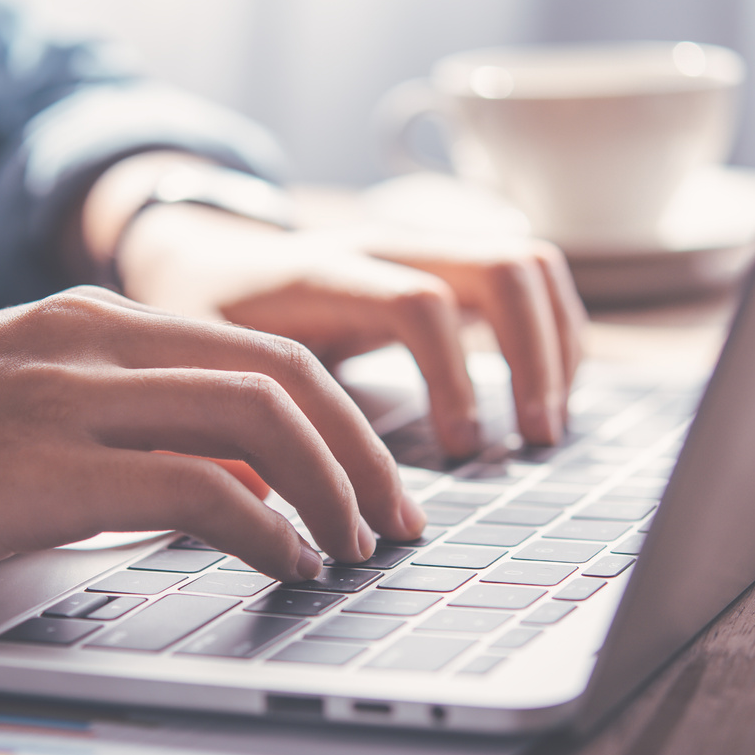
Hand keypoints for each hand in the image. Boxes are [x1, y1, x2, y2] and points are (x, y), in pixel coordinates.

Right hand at [0, 289, 424, 586]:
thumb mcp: (17, 416)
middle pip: (286, 374)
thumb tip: (231, 490)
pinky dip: (263, 530)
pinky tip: (284, 567)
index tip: (377, 484)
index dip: (346, 419)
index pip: (264, 351)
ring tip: (354, 551)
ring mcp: (62, 395)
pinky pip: (193, 489)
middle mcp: (90, 339)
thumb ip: (122, 436)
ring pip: (258, 417)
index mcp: (92, 321)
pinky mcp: (33, 468)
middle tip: (397, 525)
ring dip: (331, 489)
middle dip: (367, 453)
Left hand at [116, 206, 587, 457]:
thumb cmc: (199, 323)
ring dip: (557, 343)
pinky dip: (552, 332)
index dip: (455, 379)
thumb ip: (237, 423)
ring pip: (527, 261)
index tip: (462, 449)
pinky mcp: (443, 264)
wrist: (198, 256)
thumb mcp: (203, 368)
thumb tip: (270, 508)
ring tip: (547, 425)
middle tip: (535, 439)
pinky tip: (544, 395)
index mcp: (321, 274)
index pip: (417, 304)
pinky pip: (525, 277)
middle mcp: (383, 246)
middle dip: (536, 356)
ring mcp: (420, 247)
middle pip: (502, 265)